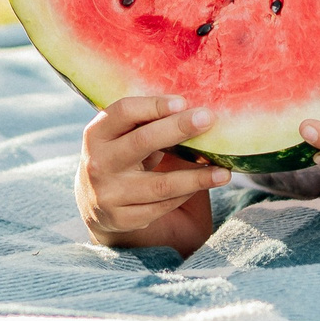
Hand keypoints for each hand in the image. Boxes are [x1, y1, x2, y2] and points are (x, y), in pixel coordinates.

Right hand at [77, 95, 229, 252]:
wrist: (95, 203)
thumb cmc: (121, 156)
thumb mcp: (123, 136)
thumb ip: (147, 124)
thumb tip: (194, 109)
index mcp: (96, 134)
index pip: (123, 112)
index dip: (153, 105)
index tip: (183, 102)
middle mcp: (98, 163)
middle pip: (142, 142)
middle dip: (178, 129)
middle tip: (208, 119)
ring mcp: (108, 194)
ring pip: (160, 184)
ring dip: (196, 177)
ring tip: (224, 172)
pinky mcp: (122, 219)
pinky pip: (163, 206)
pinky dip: (186, 194)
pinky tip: (204, 185)